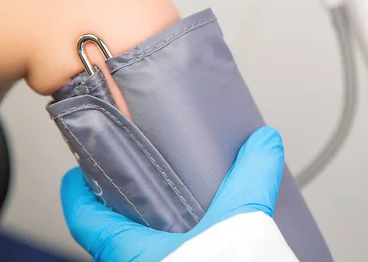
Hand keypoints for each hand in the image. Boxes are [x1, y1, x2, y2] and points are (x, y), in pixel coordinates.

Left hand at [61, 127, 284, 261]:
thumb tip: (264, 144)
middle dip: (124, 211)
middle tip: (140, 185)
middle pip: (113, 238)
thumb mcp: (240, 223)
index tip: (77, 176)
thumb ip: (252, 177)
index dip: (78, 194)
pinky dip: (179, 252)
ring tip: (181, 212)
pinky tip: (205, 243)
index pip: (86, 220)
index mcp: (134, 256)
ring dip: (155, 235)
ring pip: (141, 256)